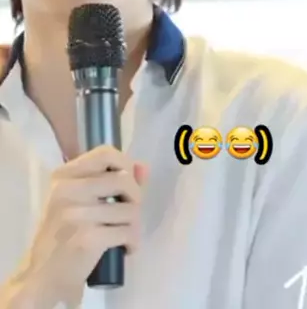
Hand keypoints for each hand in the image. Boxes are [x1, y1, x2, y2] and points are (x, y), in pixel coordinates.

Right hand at [7, 146, 147, 308]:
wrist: (41, 275)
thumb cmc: (62, 234)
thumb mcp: (78, 201)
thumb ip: (111, 180)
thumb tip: (143, 167)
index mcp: (63, 176)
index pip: (105, 153)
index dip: (126, 163)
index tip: (129, 180)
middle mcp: (67, 190)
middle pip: (124, 179)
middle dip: (136, 198)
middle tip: (129, 213)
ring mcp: (76, 213)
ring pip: (130, 208)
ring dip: (135, 224)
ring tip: (125, 234)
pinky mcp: (87, 238)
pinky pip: (128, 232)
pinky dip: (132, 242)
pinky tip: (125, 247)